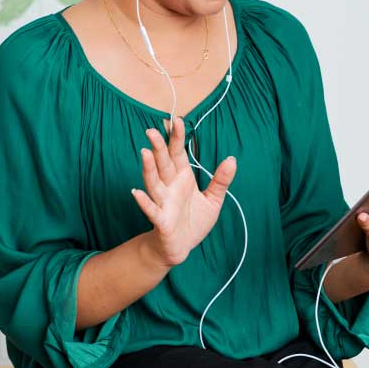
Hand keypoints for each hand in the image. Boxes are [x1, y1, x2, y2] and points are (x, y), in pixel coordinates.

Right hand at [131, 115, 236, 267]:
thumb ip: (221, 180)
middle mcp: (170, 187)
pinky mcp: (161, 220)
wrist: (182, 248)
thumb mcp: (213, 200)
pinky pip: (151, 209)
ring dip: (148, 168)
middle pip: (163, 163)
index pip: (178, 153)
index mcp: (182, 178)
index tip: (176, 120)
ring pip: (154, 182)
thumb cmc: (194, 222)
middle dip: (158, 147)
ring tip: (144, 152)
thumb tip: (232, 159)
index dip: (177, 138)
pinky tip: (136, 192)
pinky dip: (143, 201)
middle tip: (152, 129)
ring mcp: (163, 202)